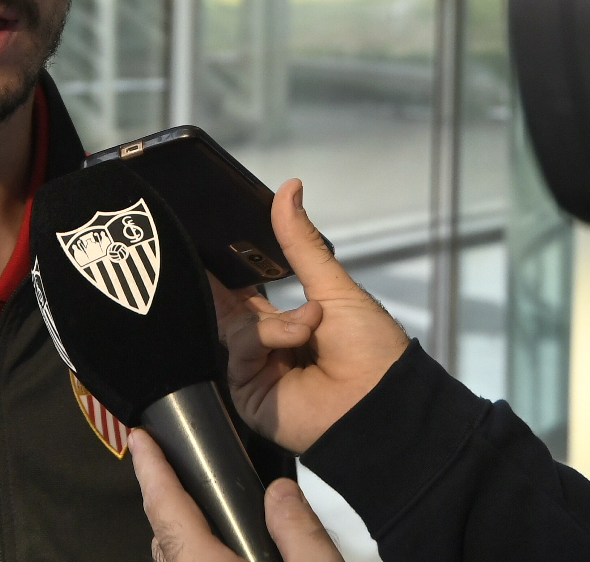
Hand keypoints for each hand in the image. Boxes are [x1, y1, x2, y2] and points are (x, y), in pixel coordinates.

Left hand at [129, 429, 343, 561]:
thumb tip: (280, 492)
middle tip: (173, 463)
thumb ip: (301, 533)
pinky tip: (221, 547)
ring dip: (178, 531)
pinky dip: (192, 553)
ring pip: (172, 559)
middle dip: (164, 498)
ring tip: (196, 501)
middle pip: (165, 536)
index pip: (167, 512)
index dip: (151, 471)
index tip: (139, 438)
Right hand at [211, 180, 409, 453]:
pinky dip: (268, 339)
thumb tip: (289, 186)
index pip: (246, 291)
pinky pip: (240, 351)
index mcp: (287, 321)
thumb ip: (301, 242)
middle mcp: (266, 346)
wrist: (381, 403)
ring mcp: (255, 370)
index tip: (211, 238)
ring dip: (274, 320)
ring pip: (235, 326)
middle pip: (229, 309)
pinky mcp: (247, 391)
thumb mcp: (334, 287)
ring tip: (309, 324)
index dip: (230, 269)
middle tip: (208, 256)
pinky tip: (298, 340)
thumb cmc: (370, 347)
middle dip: (226, 286)